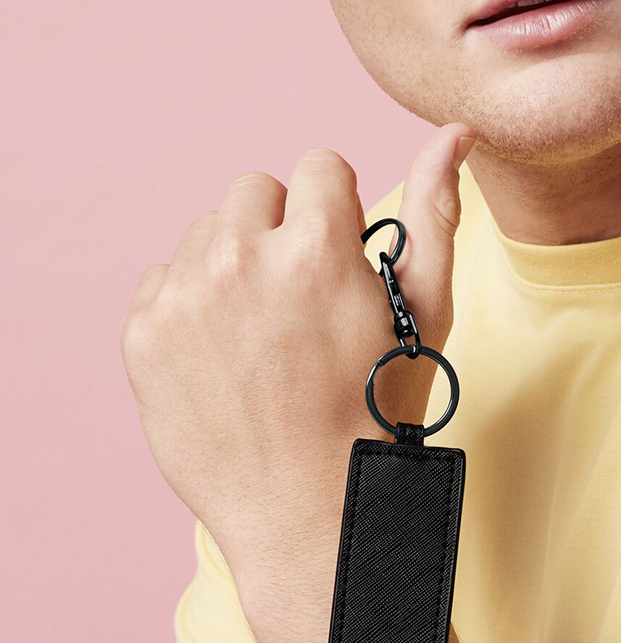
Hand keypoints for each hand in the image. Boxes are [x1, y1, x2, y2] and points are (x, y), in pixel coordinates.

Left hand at [120, 123, 474, 567]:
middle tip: (301, 298)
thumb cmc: (382, 407)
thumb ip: (437, 208)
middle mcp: (242, 259)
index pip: (319, 166)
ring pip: (206, 231)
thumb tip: (455, 131)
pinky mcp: (142, 336)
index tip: (340, 261)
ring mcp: (184, 298)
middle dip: (282, 228)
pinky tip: (226, 354)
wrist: (310, 511)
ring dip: (234, 263)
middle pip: (255, 189)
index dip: (338, 212)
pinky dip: (190, 305)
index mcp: (318, 246)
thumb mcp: (428, 308)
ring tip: (264, 330)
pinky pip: (162, 279)